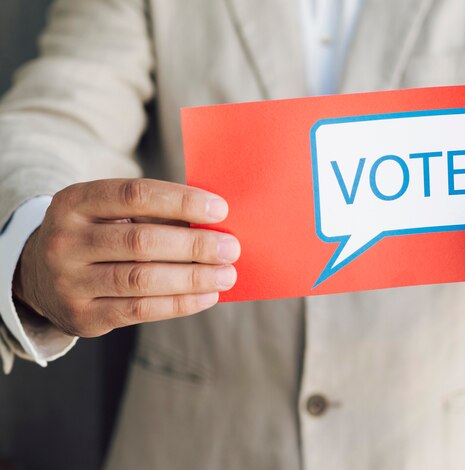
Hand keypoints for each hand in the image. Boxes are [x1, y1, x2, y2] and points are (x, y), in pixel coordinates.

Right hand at [13, 179, 239, 336]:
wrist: (40, 277)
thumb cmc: (96, 235)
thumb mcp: (109, 213)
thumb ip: (152, 214)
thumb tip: (214, 224)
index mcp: (74, 202)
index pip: (134, 195)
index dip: (181, 201)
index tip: (220, 210)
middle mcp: (64, 240)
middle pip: (141, 240)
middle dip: (194, 245)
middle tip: (231, 248)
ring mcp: (69, 281)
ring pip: (142, 279)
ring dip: (193, 277)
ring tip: (226, 275)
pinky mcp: (82, 316)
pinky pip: (140, 310)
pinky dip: (180, 303)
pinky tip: (207, 296)